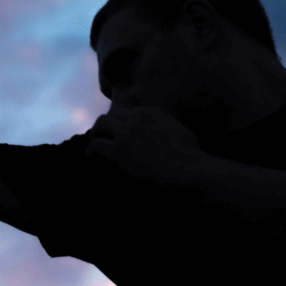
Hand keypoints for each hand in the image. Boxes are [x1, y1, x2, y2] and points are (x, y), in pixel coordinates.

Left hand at [84, 106, 203, 187]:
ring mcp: (126, 133)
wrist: (191, 173)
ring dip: (95, 136)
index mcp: (154, 113)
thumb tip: (170, 134)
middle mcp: (138, 118)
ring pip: (100, 126)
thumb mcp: (184, 135)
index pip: (128, 112)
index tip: (118, 134)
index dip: (120, 124)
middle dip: (105, 127)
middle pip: (111, 115)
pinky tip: (92, 161)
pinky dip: (91, 153)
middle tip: (102, 139)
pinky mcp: (117, 150)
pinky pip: (95, 146)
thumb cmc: (194, 161)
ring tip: (94, 148)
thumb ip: (170, 130)